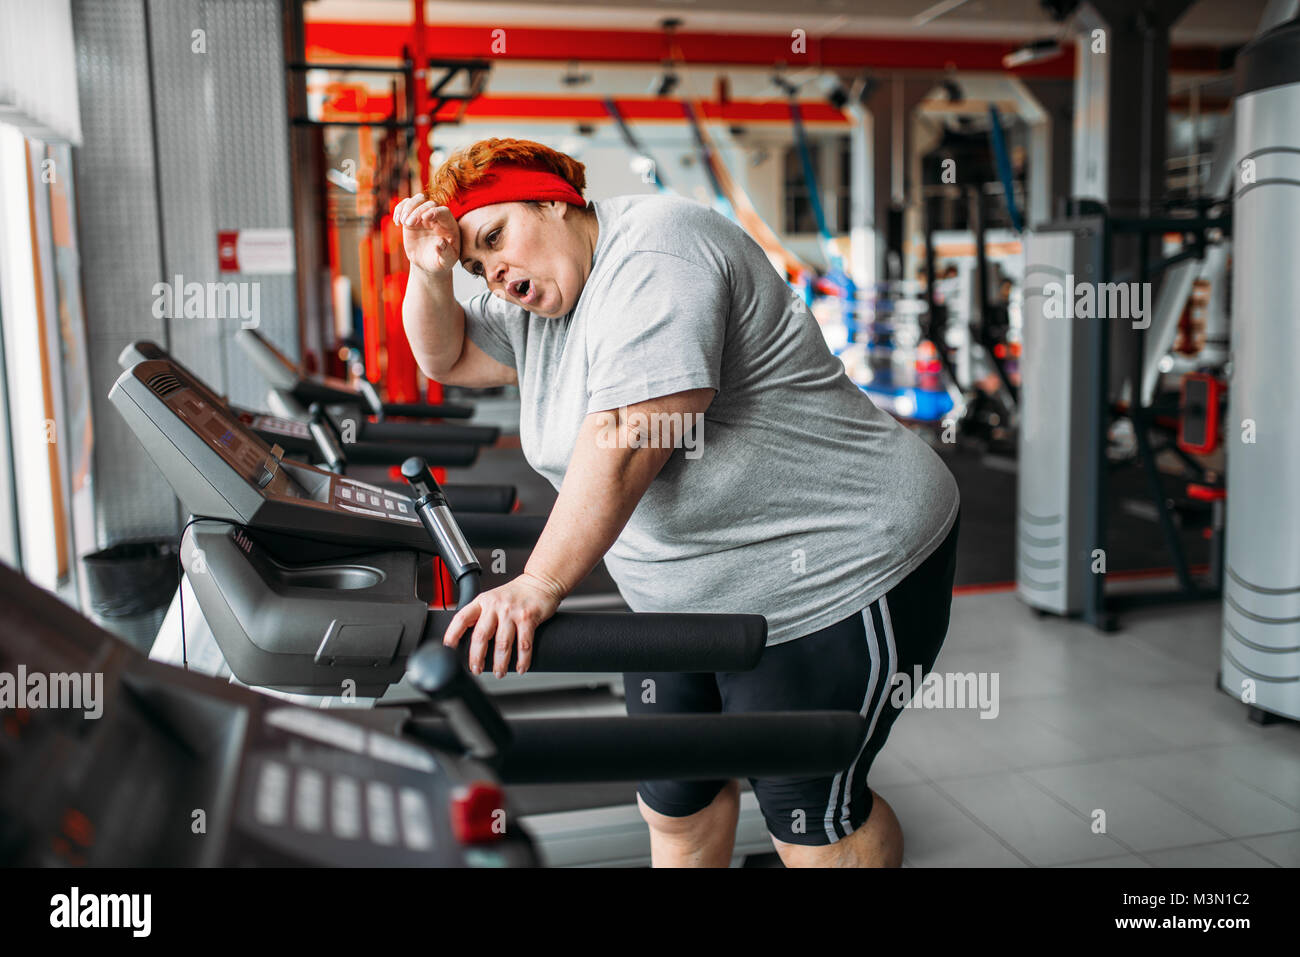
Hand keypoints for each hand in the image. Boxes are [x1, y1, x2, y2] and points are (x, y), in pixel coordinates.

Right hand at [392, 193, 459, 275]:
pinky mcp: (412, 217)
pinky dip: (399, 209)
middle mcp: (438, 217)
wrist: (428, 263)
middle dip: (417, 211)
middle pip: (429, 203)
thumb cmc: (440, 262)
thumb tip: (440, 243)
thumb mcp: (446, 262)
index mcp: (449, 226)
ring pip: (417, 199)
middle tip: (408, 224)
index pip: (444, 211)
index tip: (424, 218)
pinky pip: (406, 205)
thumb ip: (446, 253)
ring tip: (402, 222)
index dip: (435, 212)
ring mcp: (424, 215)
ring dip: (408, 207)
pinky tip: (397, 222)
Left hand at [442, 573, 564, 676]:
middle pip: (481, 635)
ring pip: (502, 643)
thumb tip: (470, 640)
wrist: (540, 582)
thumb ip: (481, 614)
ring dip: (500, 663)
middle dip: (477, 657)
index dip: (453, 633)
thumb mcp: (492, 598)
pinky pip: (524, 644)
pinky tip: (521, 667)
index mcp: (483, 601)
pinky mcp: (528, 618)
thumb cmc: (516, 594)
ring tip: (499, 673)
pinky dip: (522, 660)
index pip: (462, 618)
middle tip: (476, 669)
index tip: (448, 648)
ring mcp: (511, 612)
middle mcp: (495, 606)